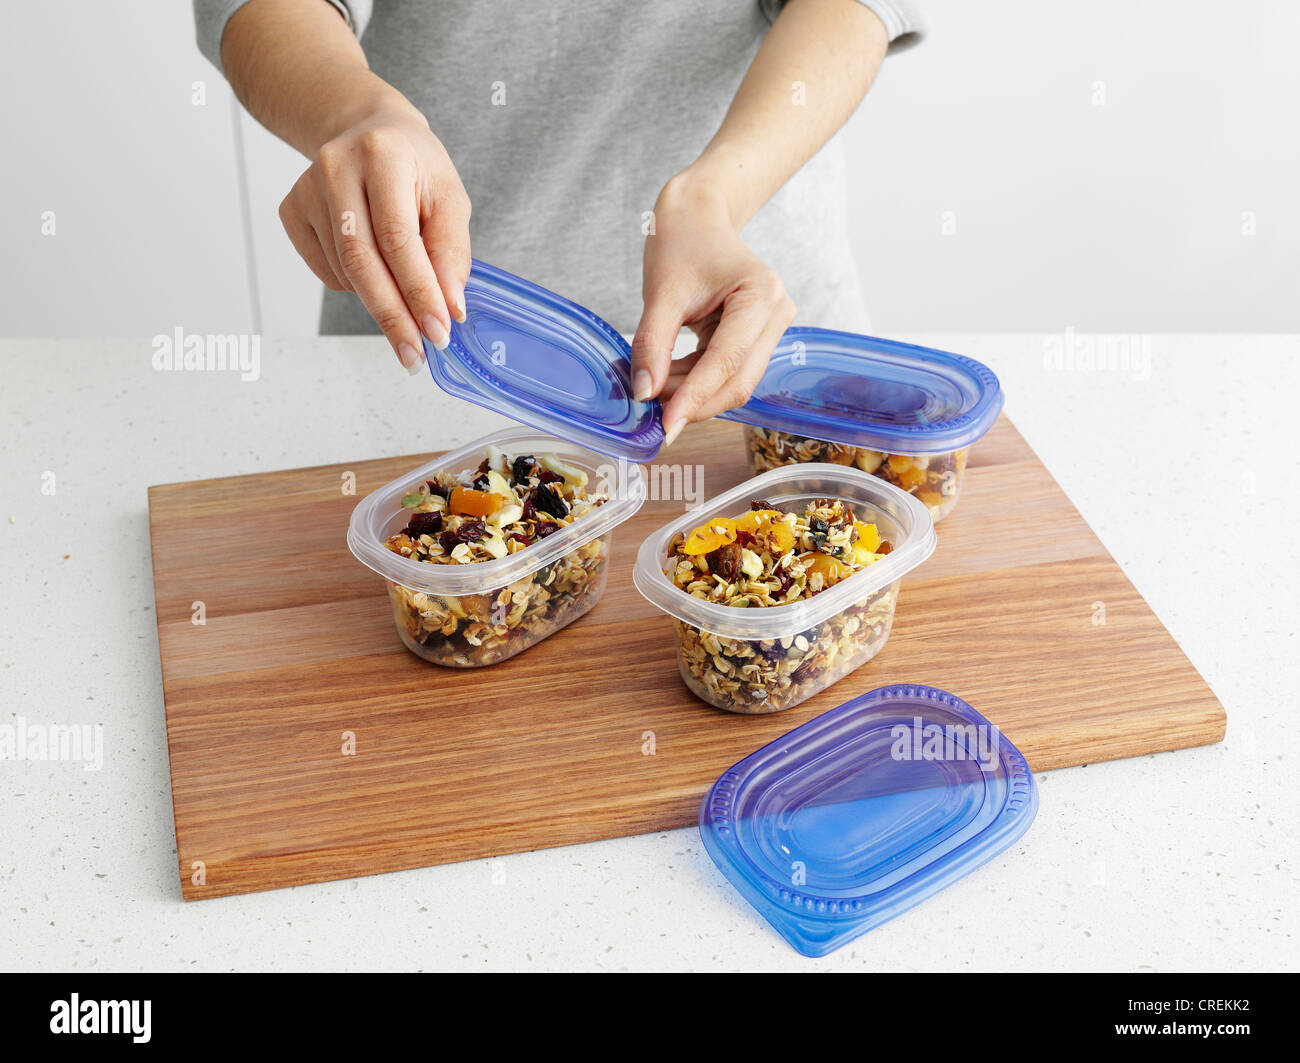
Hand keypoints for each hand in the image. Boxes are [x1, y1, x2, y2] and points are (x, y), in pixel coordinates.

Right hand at [278, 103, 470, 372]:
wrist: (367, 129)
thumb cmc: (415, 166)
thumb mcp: (449, 197)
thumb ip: (451, 252)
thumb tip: (449, 308)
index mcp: (383, 156)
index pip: (398, 238)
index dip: (419, 291)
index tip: (438, 332)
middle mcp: (335, 167)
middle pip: (362, 260)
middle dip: (393, 316)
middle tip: (415, 355)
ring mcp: (306, 189)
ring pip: (346, 272)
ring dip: (381, 298)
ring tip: (404, 290)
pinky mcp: (290, 210)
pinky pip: (327, 271)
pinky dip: (356, 284)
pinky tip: (372, 262)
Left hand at [631, 174, 795, 445]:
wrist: (698, 216)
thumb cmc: (682, 242)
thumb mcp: (660, 293)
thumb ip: (651, 344)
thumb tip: (643, 394)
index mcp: (760, 295)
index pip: (726, 361)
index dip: (694, 398)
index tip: (666, 426)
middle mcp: (776, 313)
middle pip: (737, 380)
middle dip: (694, 401)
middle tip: (653, 414)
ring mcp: (771, 327)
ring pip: (734, 382)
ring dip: (693, 394)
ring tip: (655, 387)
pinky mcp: (757, 337)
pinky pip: (728, 372)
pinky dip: (696, 381)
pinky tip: (669, 377)